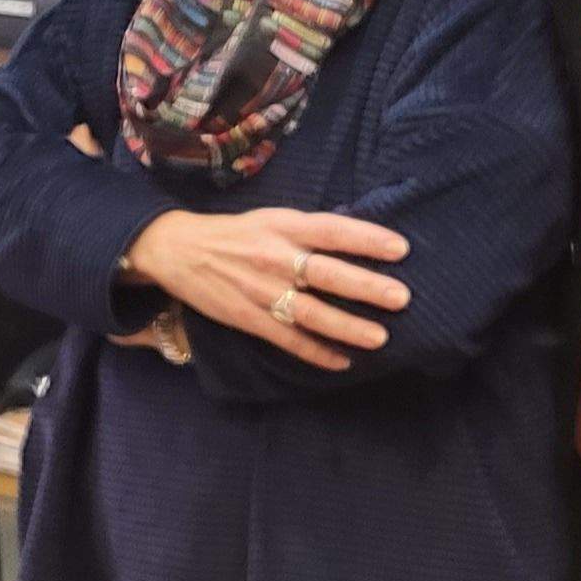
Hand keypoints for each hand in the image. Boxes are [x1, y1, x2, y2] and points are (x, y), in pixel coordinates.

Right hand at [120, 207, 409, 371]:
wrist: (179, 250)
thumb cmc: (236, 233)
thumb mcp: (271, 219)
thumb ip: (308, 232)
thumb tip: (358, 242)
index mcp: (283, 226)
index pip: (331, 230)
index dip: (366, 238)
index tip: (401, 249)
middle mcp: (275, 258)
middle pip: (326, 274)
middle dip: (365, 287)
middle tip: (401, 297)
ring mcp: (262, 292)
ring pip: (312, 313)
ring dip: (347, 327)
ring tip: (380, 338)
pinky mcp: (250, 319)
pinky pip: (288, 340)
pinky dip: (316, 353)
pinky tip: (342, 362)